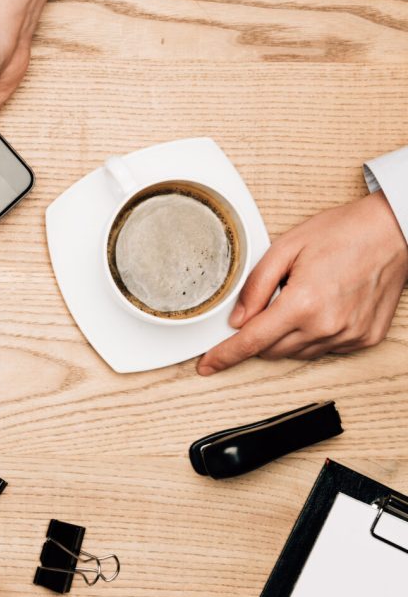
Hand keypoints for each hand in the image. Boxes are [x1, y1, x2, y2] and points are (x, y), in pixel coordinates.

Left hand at [198, 192, 407, 373]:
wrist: (394, 231)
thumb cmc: (343, 233)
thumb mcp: (286, 248)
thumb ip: (255, 286)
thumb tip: (237, 319)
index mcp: (303, 304)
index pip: (251, 342)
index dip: (225, 355)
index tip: (207, 365)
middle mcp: (327, 326)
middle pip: (271, 350)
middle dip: (258, 335)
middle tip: (267, 305)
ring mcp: (349, 336)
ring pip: (297, 353)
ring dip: (286, 336)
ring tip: (302, 299)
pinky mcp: (365, 339)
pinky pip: (324, 349)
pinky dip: (313, 335)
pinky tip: (322, 308)